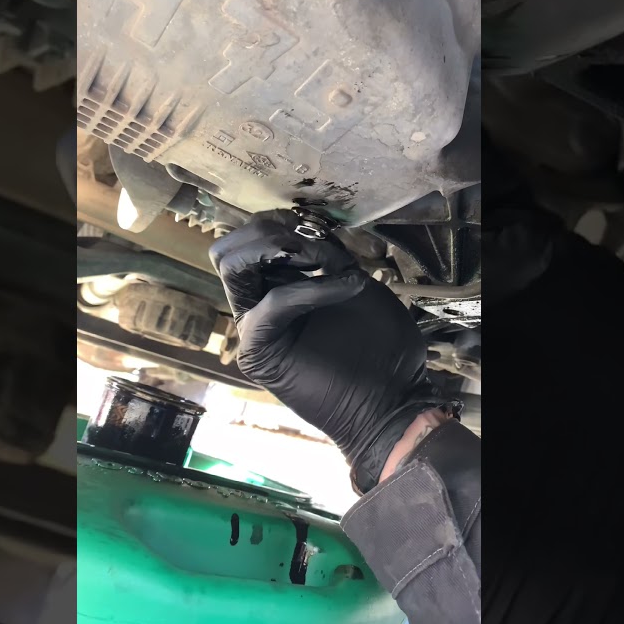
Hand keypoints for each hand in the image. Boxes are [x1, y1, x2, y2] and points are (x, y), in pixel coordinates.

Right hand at [210, 210, 437, 492]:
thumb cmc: (381, 346)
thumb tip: (307, 231)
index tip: (326, 235)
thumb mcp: (355, 280)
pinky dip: (311, 290)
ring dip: (280, 250)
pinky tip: (347, 288)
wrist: (392, 399)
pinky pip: (271, 305)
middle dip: (273, 232)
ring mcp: (255, 325)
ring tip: (324, 263)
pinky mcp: (259, 351)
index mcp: (279, 284)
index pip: (255, 237)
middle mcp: (259, 302)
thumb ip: (327, 256)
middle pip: (232, 246)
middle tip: (316, 249)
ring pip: (231, 266)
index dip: (286, 223)